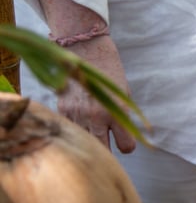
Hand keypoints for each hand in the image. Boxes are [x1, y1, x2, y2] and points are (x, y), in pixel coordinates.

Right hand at [60, 35, 135, 152]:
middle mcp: (96, 116)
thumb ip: (123, 116)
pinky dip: (75, 131)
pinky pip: (70, 130)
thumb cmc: (109, 72)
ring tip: (94, 137)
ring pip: (84, 143)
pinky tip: (79, 124)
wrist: (85, 50)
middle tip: (109, 148)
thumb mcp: (123, 94)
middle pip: (103, 150)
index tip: (125, 142)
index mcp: (117, 111)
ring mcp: (77, 114)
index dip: (127, 145)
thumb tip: (126, 138)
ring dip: (90, 142)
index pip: (126, 146)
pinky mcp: (62, 110)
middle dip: (108, 152)